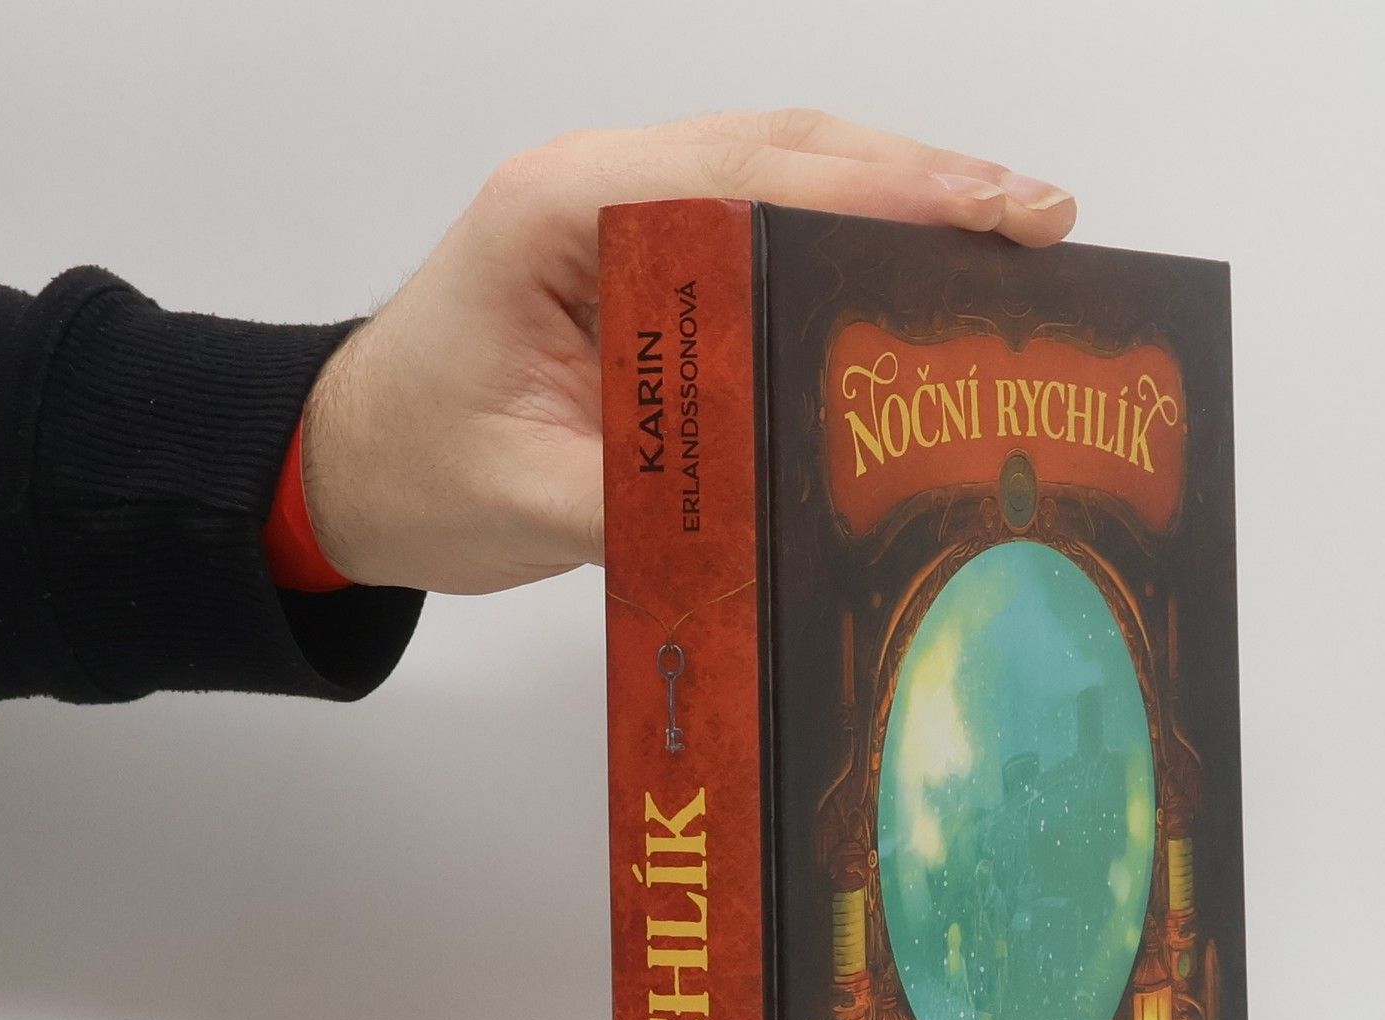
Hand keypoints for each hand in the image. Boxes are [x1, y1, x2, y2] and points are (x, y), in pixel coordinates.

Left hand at [300, 111, 1076, 594]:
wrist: (345, 465)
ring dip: (898, 195)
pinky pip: (763, 226)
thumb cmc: (413, 469)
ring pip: (781, 171)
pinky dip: (849, 234)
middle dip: (919, 179)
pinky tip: (921, 268)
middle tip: (1039, 218)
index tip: (985, 215)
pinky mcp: (649, 264)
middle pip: (782, 150)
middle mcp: (601, 191)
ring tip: (1013, 232)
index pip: (741, 177)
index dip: (874, 194)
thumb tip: (780, 502)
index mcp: (560, 215)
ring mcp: (627, 219)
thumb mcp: (527, 504)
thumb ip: (650, 496)